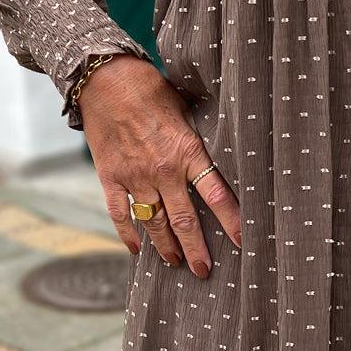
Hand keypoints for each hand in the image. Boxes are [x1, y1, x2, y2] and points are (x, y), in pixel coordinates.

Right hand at [77, 55, 240, 273]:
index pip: (217, 195)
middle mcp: (162, 170)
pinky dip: (128, 234)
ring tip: (175, 262)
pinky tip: (136, 250)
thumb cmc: (152, 89)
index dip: (232, 221)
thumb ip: (200, 139)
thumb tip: (226, 152)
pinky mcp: (110, 177)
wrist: (106, 79)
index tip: (245, 243)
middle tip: (204, 271)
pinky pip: (120, 214)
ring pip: (154, 223)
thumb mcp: (187, 110)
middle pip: (184, 221)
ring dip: (166, 247)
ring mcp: (135, 176)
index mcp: (187, 152)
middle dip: (196, 249)